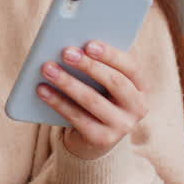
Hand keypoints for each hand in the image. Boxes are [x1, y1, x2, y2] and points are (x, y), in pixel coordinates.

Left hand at [36, 41, 149, 160]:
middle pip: (114, 82)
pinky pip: (77, 117)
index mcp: (141, 86)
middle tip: (66, 52)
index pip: (131, 66)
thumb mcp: (104, 81)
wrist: (95, 137)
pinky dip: (57, 102)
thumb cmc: (98, 96)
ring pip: (92, 100)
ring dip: (68, 82)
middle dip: (88, 65)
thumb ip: (98, 64)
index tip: (89, 44)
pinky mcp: (103, 139)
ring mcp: (122, 126)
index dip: (111, 54)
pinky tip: (42, 89)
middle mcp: (138, 107)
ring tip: (48, 68)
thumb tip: (74, 45)